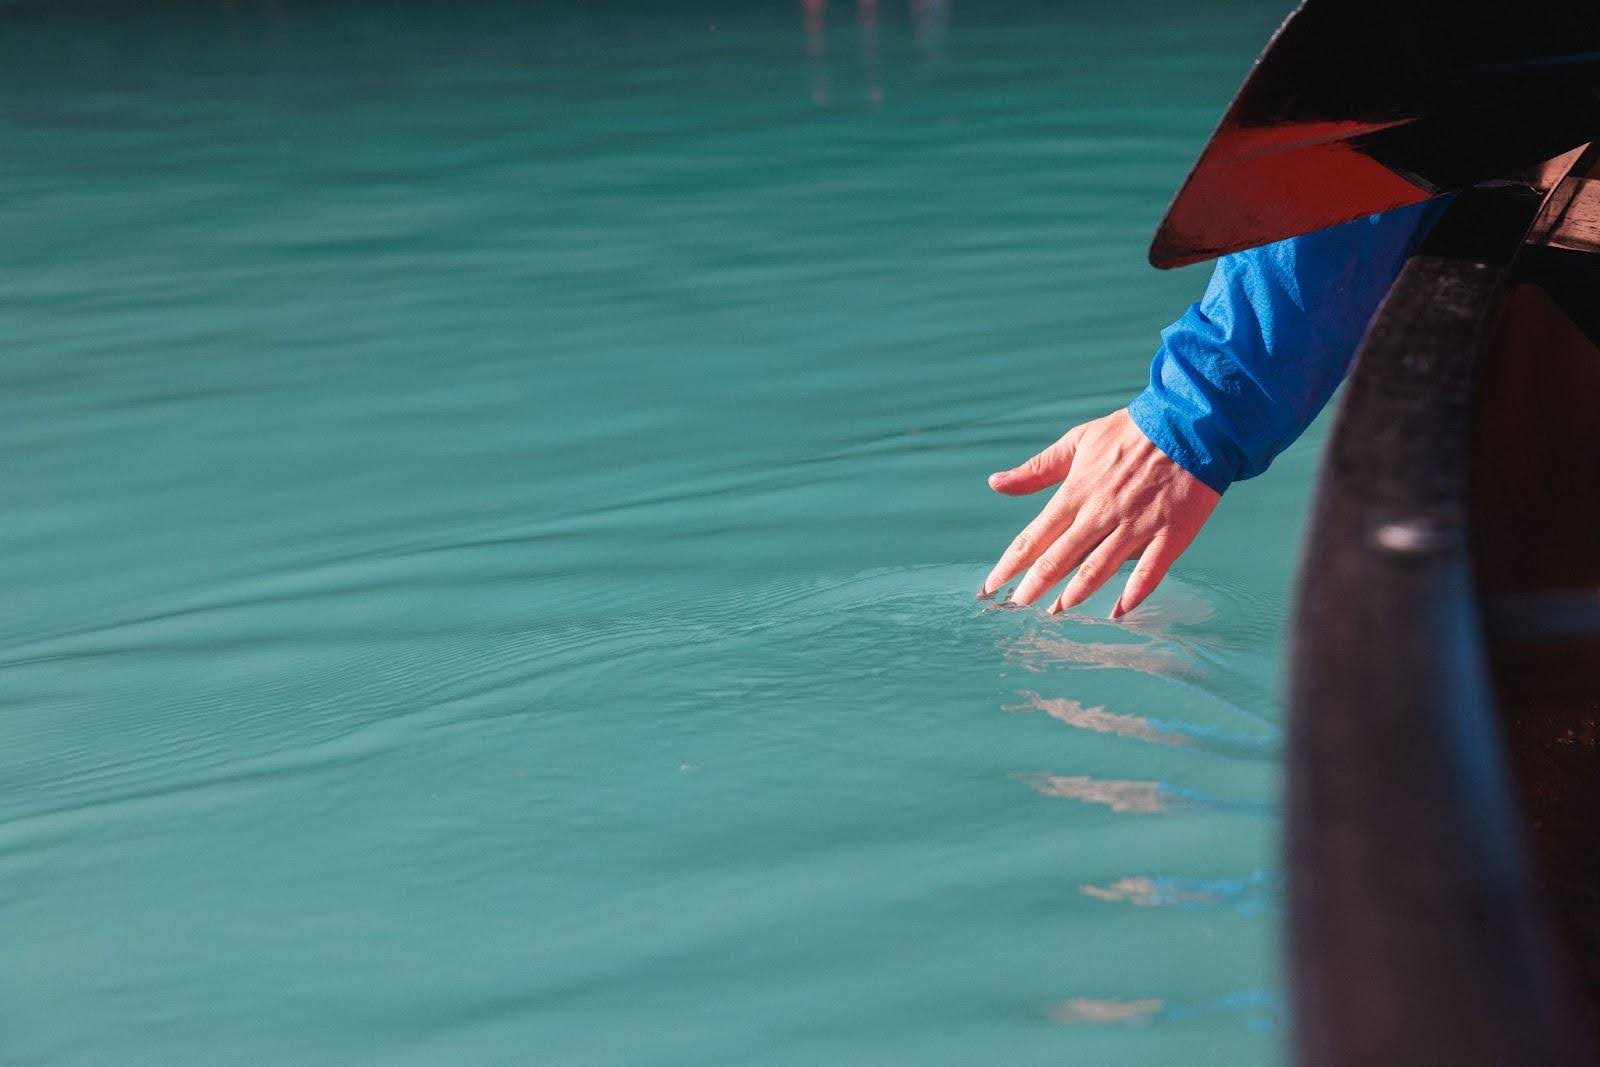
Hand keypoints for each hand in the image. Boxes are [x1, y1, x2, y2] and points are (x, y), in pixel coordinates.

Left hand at [981, 408, 1219, 617]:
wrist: (1190, 422)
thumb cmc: (1131, 432)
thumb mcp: (1077, 442)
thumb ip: (1036, 470)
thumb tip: (995, 483)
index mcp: (1077, 493)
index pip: (1035, 537)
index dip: (1011, 564)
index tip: (991, 585)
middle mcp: (1101, 513)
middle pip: (1060, 558)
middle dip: (1035, 585)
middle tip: (1018, 605)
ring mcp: (1136, 525)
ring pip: (1099, 568)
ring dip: (1075, 592)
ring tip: (1057, 610)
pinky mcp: (1170, 534)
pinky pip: (1150, 572)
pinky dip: (1133, 594)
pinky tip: (1118, 611)